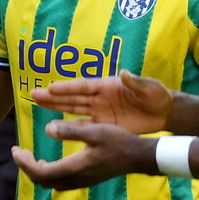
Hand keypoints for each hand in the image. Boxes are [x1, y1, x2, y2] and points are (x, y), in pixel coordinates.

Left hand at [11, 120, 153, 189]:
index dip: (23, 163)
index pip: (39, 172)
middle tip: (18, 151)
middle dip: (26, 166)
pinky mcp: (85, 181)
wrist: (138, 157)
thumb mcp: (95, 131)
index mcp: (73, 168)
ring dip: (37, 170)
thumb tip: (47, 128)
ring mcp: (80, 182)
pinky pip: (59, 182)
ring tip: (29, 155)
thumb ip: (70, 130)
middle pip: (41, 180)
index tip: (15, 150)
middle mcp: (74, 179)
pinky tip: (49, 161)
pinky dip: (48, 172)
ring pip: (50, 182)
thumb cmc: (118, 141)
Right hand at [30, 70, 173, 133]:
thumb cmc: (157, 96)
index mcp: (107, 86)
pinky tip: (55, 126)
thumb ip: (136, 82)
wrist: (164, 113)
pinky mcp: (103, 125)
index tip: (50, 88)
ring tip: (38, 103)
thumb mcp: (149, 88)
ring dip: (55, 107)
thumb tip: (125, 73)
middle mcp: (99, 98)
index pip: (83, 86)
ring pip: (73, 109)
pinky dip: (69, 126)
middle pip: (72, 97)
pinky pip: (83, 125)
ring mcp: (99, 111)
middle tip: (34, 94)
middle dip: (53, 96)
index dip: (67, 87)